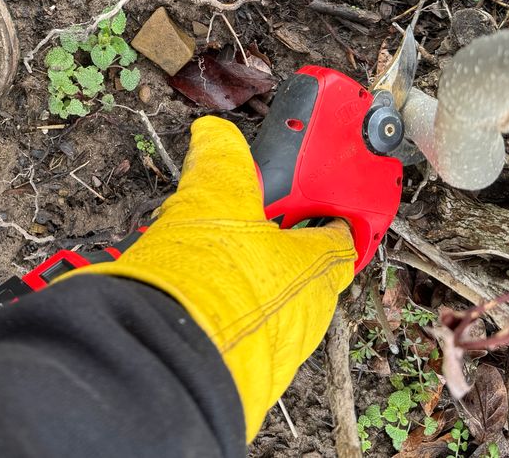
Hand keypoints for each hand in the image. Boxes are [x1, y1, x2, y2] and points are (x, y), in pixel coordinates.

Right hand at [66, 116, 355, 436]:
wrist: (166, 359)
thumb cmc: (208, 280)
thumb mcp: (213, 195)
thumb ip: (219, 158)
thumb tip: (214, 133)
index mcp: (315, 270)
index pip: (342, 238)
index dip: (332, 214)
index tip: (321, 204)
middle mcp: (305, 316)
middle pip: (304, 272)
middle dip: (279, 246)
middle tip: (247, 221)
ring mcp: (275, 350)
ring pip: (272, 305)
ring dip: (248, 278)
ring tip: (207, 255)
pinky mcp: (240, 374)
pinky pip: (242, 332)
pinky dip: (225, 309)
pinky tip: (192, 293)